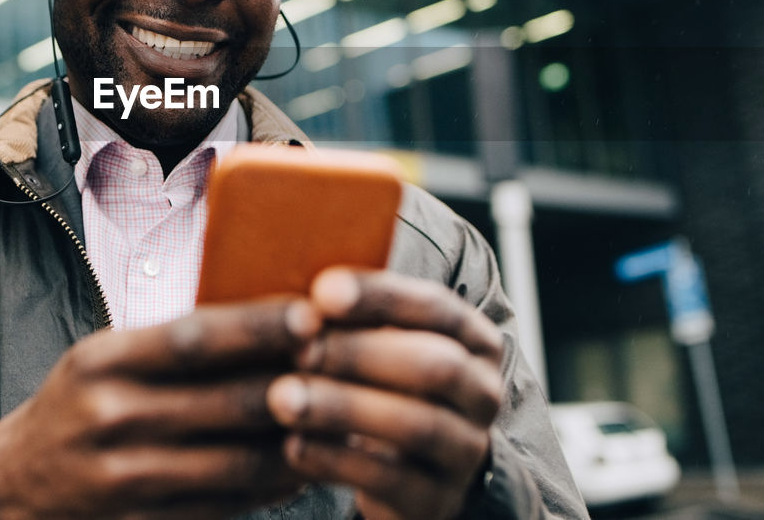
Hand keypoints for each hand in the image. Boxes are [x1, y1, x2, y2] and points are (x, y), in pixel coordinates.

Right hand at [0, 298, 320, 518]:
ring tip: (344, 418)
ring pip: (236, 461)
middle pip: (224, 402)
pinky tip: (305, 466)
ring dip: (298, 442)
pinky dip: (271, 486)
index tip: (313, 315)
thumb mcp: (106, 357)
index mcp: (104, 362)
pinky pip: (226, 505)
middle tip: (349, 365)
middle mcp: (111, 418)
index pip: (193, 338)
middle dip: (294, 384)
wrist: (13, 487)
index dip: (258, 328)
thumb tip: (271, 319)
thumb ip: (173, 342)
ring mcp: (126, 480)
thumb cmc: (78, 405)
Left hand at [266, 269, 504, 519]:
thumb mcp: (383, 343)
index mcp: (473, 339)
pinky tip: (292, 446)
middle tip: (299, 348)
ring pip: (414, 424)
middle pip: (433, 366)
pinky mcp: (436, 501)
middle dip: (360, 353)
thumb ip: (355, 313)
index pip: (436, 307)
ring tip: (282, 397)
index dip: (381, 298)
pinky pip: (390, 481)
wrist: (416, 476)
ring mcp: (465, 451)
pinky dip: (336, 460)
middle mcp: (481, 392)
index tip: (323, 290)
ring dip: (342, 407)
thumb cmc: (382, 386)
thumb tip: (290, 267)